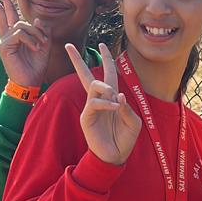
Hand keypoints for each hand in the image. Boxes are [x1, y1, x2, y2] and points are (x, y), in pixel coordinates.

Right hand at [0, 0, 50, 89]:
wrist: (30, 82)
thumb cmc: (35, 65)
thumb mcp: (44, 44)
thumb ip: (41, 30)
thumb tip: (37, 19)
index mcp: (14, 33)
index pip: (7, 12)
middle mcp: (6, 34)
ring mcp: (3, 40)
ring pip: (20, 24)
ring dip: (35, 34)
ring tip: (40, 46)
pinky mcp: (3, 46)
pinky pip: (19, 34)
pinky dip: (31, 40)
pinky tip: (34, 48)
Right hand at [68, 42, 140, 165]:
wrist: (116, 155)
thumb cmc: (125, 138)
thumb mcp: (133, 121)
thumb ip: (128, 107)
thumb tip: (118, 95)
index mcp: (112, 97)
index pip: (107, 73)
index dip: (106, 59)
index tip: (102, 45)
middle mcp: (100, 99)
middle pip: (86, 75)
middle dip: (77, 60)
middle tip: (68, 45)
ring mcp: (91, 107)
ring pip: (94, 86)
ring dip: (106, 88)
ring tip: (114, 98)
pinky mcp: (87, 117)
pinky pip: (95, 102)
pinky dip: (107, 103)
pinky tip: (115, 107)